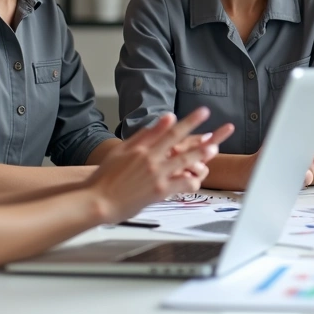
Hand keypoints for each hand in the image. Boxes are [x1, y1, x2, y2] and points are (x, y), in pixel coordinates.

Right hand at [87, 108, 225, 222]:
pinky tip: (198, 179)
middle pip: (180, 142)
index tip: (203, 113)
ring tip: (213, 148)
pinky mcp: (158, 191)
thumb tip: (165, 119)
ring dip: (200, 154)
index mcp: (142, 148)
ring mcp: (156, 174)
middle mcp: (151, 159)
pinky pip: (181, 184)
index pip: (170, 130)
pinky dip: (191, 181)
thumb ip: (144, 135)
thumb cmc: (106, 177)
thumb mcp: (122, 150)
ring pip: (184, 162)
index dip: (189, 121)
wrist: (97, 201)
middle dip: (200, 134)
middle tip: (216, 127)